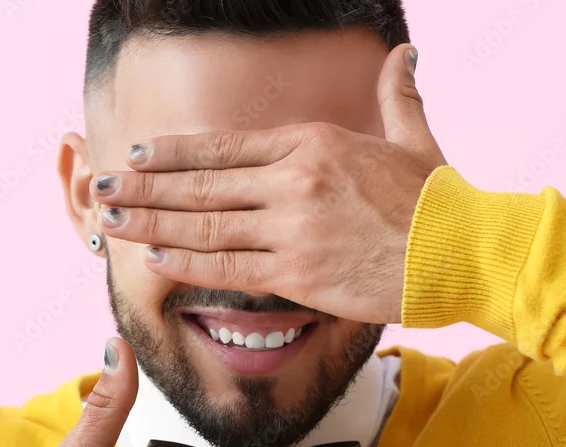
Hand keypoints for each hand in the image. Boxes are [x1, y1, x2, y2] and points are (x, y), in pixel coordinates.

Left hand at [92, 43, 446, 323]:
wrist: (464, 251)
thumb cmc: (439, 200)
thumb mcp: (415, 138)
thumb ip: (397, 94)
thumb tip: (406, 54)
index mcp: (312, 142)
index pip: (223, 146)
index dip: (172, 152)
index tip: (136, 154)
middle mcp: (293, 180)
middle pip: (200, 183)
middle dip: (143, 187)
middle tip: (101, 187)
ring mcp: (292, 227)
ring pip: (203, 224)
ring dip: (150, 222)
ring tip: (109, 220)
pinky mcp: (298, 273)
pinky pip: (228, 267)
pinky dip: (186, 263)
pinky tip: (154, 258)